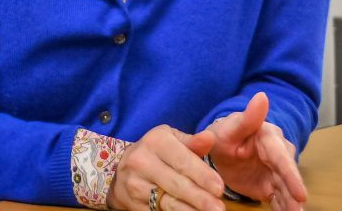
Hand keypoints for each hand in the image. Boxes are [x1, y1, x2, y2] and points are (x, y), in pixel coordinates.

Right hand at [106, 125, 225, 210]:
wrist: (121, 169)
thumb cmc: (155, 151)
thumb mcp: (171, 139)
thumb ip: (192, 142)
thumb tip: (210, 138)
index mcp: (155, 142)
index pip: (182, 161)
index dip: (202, 176)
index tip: (219, 188)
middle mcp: (141, 162)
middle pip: (176, 184)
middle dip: (200, 198)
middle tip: (219, 208)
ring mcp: (135, 185)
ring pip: (167, 203)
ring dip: (190, 210)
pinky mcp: (133, 204)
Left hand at [206, 92, 306, 210]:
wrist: (221, 148)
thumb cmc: (225, 135)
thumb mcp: (230, 128)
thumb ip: (247, 117)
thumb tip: (262, 96)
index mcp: (268, 138)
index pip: (281, 158)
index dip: (291, 176)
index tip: (302, 194)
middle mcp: (278, 154)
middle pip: (288, 177)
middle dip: (294, 195)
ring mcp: (276, 172)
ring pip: (287, 190)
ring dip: (291, 205)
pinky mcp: (272, 185)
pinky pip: (280, 199)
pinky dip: (284, 209)